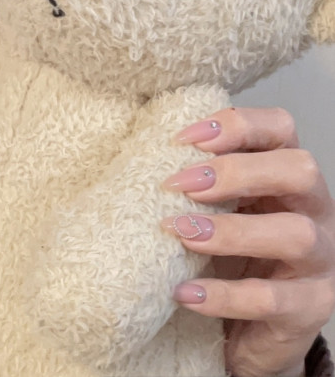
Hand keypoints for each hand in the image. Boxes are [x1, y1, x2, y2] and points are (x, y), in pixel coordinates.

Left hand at [161, 106, 334, 376]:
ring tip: (181, 233)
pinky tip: (184, 292)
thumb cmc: (229, 255)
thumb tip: (140, 153)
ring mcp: (319, 261)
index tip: (182, 139)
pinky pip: (272, 299)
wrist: (247, 332)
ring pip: (295, 234)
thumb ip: (200, 178)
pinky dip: (225, 295)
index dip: (237, 125)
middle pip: (299, 170)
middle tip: (181, 184)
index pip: (281, 127)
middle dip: (237, 171)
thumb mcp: (218, 208)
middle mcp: (314, 210)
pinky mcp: (310, 309)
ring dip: (231, 230)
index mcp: (287, 174)